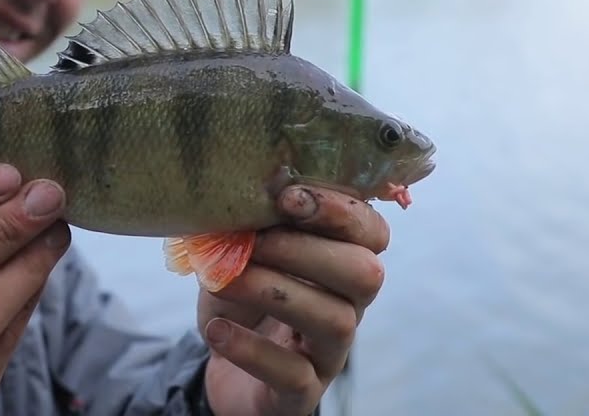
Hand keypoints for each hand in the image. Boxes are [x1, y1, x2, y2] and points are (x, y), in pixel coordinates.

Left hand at [197, 187, 390, 415]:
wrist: (222, 357)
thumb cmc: (240, 293)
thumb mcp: (239, 251)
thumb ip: (246, 225)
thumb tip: (232, 195)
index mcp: (342, 260)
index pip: (371, 231)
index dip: (340, 210)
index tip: (287, 196)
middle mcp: (348, 306)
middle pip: (364, 274)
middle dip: (305, 249)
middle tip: (251, 242)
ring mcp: (330, 352)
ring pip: (335, 320)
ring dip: (275, 292)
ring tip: (224, 280)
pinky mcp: (303, 392)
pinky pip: (293, 373)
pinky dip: (251, 349)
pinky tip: (217, 331)